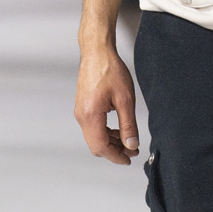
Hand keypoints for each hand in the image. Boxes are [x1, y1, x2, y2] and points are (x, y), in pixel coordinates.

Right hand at [75, 42, 139, 164]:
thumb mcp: (125, 99)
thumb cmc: (110, 70)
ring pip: (94, 137)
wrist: (97, 52)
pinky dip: (105, 133)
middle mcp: (81, 116)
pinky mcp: (82, 107)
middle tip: (132, 149)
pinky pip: (92, 128)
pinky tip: (118, 129)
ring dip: (110, 142)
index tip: (129, 159)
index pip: (101, 147)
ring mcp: (80, 112)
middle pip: (96, 145)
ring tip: (128, 140)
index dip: (116, 156)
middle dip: (114, 151)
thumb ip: (128, 125)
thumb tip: (131, 144)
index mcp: (90, 116)